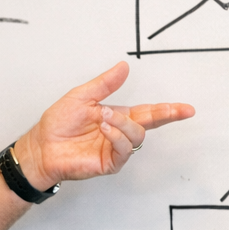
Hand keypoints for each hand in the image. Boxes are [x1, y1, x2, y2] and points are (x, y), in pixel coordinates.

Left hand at [13, 61, 193, 187]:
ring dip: (124, 123)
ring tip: (103, 118)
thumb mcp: (82, 96)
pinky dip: (117, 136)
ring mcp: (115, 148)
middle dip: (166, 116)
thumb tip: (124, 67)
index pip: (148, 112)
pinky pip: (124, 149)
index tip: (186, 109)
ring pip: (137, 135)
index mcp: (116, 116)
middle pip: (150, 124)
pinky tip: (105, 129)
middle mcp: (119, 133)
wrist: (42, 146)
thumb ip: (105, 83)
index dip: (167, 111)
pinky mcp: (110, 162)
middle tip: (177, 111)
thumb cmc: (58, 123)